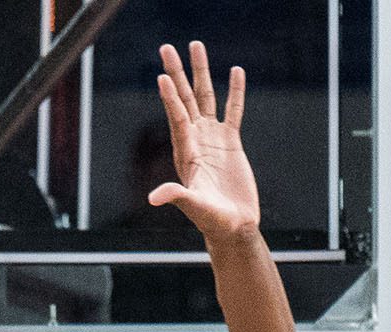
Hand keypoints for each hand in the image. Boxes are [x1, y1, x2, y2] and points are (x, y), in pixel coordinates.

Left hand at [149, 42, 259, 241]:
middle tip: (167, 47)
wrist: (233, 225)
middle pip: (185, 99)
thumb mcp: (193, 207)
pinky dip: (235, 92)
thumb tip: (154, 198)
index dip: (170, 99)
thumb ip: (176, 197)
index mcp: (185, 152)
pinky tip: (236, 71)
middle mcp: (196, 140)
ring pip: (206, 97)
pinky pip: (233, 111)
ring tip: (196, 46)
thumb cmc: (211, 220)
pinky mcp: (231, 142)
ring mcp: (213, 138)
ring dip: (201, 73)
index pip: (176, 119)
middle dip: (177, 73)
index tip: (162, 76)